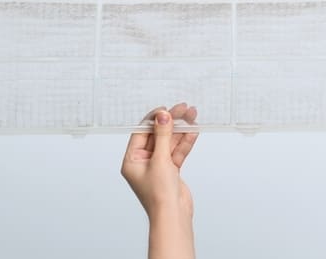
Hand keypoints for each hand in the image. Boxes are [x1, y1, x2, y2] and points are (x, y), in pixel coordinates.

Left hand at [121, 103, 198, 219]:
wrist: (173, 215)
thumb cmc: (159, 195)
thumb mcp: (160, 160)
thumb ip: (162, 136)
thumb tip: (162, 116)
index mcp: (131, 161)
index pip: (141, 133)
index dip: (154, 119)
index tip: (166, 109)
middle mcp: (143, 162)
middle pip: (157, 135)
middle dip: (171, 122)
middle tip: (183, 109)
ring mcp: (158, 166)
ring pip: (170, 142)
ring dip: (181, 129)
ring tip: (192, 116)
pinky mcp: (171, 170)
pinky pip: (178, 151)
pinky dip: (186, 142)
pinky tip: (193, 131)